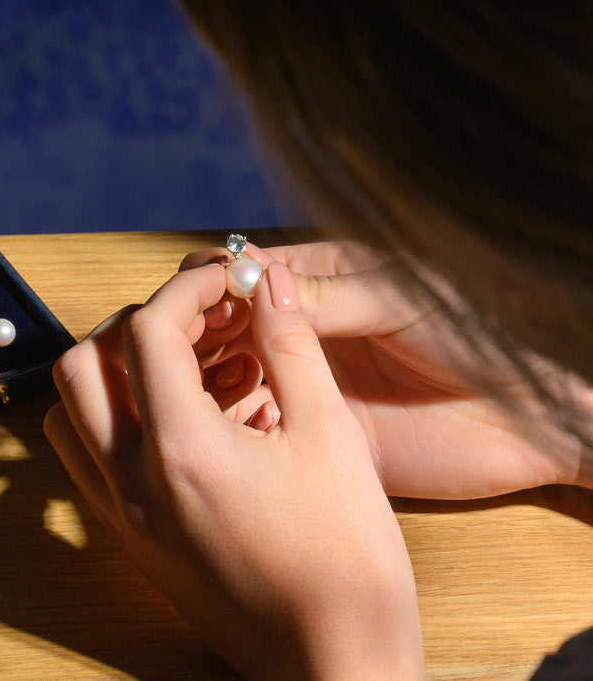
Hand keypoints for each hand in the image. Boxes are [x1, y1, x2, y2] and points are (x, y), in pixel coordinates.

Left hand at [45, 261, 422, 680]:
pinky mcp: (130, 539)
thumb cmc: (346, 561)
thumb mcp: (331, 437)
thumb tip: (269, 281)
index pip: (146, 331)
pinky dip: (116, 421)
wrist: (335, 664)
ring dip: (115, 372)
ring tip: (191, 367)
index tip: (227, 280)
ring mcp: (122, 514)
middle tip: (202, 320)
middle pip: (83, 363)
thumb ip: (291, 346)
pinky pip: (89, 458)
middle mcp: (130, 480)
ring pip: (72, 412)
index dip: (187, 289)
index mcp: (179, 449)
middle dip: (137, 324)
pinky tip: (187, 418)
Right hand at [183, 241, 591, 498]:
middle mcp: (301, 328)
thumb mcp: (400, 302)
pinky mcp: (315, 433)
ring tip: (189, 392)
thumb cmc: (479, 339)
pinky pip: (256, 425)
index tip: (187, 306)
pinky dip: (226, 424)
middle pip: (220, 322)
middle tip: (173, 355)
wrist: (531, 420)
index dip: (206, 286)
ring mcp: (305, 380)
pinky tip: (218, 427)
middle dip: (190, 333)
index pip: (239, 272)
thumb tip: (246, 279)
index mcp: (319, 280)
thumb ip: (326, 296)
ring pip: (226, 373)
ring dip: (200, 378)